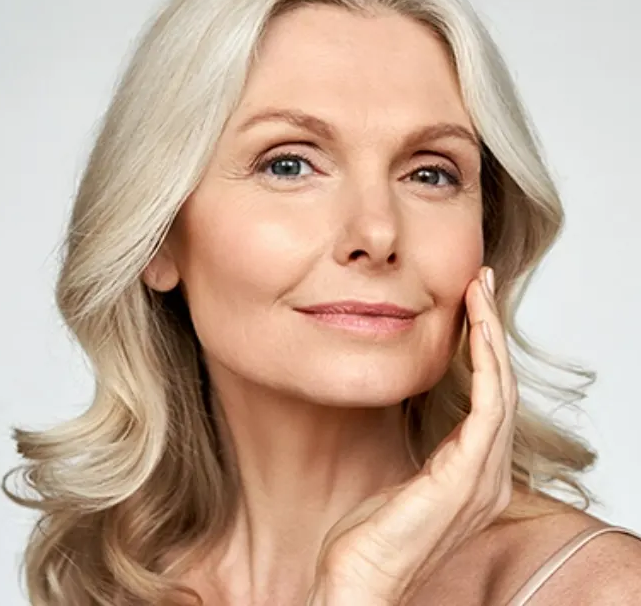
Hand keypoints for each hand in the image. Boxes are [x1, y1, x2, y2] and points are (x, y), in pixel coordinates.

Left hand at [306, 266, 517, 605]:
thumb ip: (421, 444)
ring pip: (500, 388)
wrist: (356, 580)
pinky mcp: (466, 479)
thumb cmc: (371, 534)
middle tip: (482, 282)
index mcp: (473, 470)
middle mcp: (488, 472)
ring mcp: (482, 478)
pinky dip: (486, 366)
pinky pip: (487, 409)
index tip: (471, 305)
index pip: (488, 396)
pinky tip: (477, 332)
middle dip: (492, 329)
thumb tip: (412, 406)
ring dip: (491, 336)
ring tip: (480, 292)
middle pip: (501, 384)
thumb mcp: (400, 474)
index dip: (484, 347)